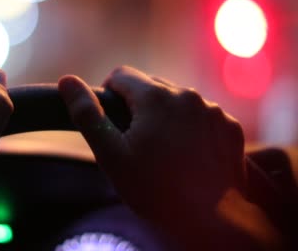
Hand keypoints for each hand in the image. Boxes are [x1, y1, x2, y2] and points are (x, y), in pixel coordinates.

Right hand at [58, 65, 244, 221]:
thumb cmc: (155, 190)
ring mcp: (213, 111)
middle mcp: (188, 95)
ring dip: (167, 116)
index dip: (109, 95)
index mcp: (155, 97)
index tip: (111, 123)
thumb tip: (67, 81)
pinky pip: (203, 117)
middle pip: (151, 87)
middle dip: (139, 107)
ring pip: (178, 101)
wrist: (211, 222)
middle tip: (135, 143)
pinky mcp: (230, 128)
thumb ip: (88, 114)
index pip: (121, 75)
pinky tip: (188, 157)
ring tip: (163, 153)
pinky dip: (192, 129)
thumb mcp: (111, 155)